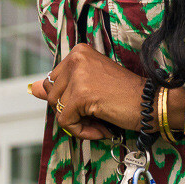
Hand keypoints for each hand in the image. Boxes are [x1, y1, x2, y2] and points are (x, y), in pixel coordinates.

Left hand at [27, 43, 145, 140]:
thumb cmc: (126, 96)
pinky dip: (82, 131)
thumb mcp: (90, 87)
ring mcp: (78, 76)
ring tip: (101, 121)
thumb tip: (32, 89)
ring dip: (78, 122)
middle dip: (72, 111)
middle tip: (98, 114)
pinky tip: (102, 128)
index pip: (54, 82)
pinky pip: (66, 122)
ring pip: (58, 109)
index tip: (92, 103)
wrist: (151, 103)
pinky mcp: (80, 95)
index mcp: (78, 52)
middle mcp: (76, 59)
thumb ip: (60, 87)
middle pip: (52, 95)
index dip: (70, 100)